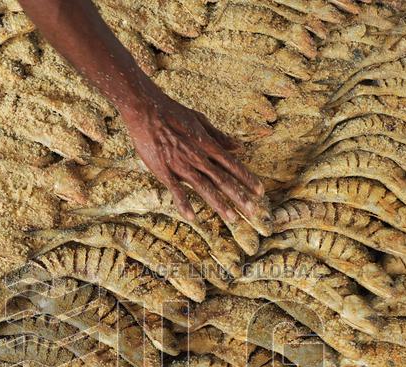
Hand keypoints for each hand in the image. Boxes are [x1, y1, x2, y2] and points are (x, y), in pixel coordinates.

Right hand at [119, 90, 264, 225]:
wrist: (145, 110)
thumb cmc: (173, 113)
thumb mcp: (199, 121)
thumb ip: (219, 136)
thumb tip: (239, 146)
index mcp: (207, 144)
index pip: (232, 165)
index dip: (247, 179)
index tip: (260, 191)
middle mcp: (198, 156)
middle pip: (223, 179)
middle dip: (239, 196)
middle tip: (253, 211)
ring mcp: (181, 165)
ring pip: (204, 187)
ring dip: (219, 204)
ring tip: (232, 218)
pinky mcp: (164, 171)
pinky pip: (176, 190)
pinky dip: (184, 204)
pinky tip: (192, 217)